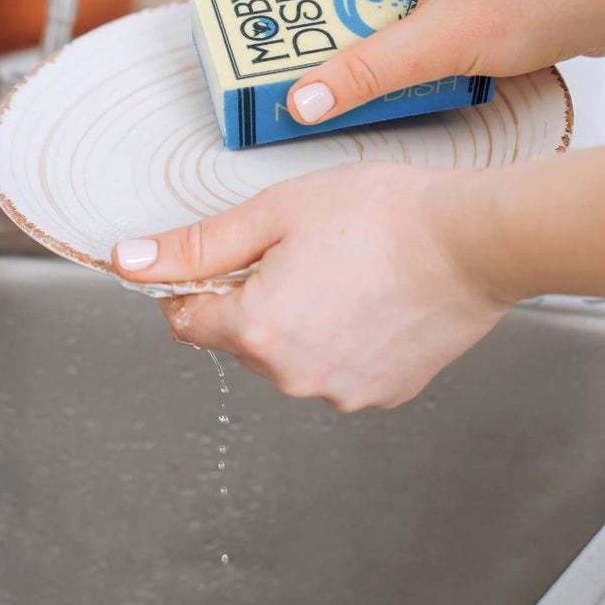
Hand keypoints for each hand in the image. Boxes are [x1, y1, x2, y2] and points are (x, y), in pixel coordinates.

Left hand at [111, 161, 511, 410]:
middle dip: (255, 296)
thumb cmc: (386, 214)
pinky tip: (373, 295)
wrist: (475, 238)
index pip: (186, 320)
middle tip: (303, 246)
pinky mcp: (384, 394)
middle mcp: (294, 376)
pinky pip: (339, 366)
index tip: (227, 253)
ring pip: (291, 355)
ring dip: (300, 318)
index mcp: (258, 330)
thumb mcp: (278, 211)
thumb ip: (199, 244)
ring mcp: (342, 393)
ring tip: (347, 267)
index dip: (197, 282)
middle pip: (241, 339)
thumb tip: (130, 261)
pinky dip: (344, 335)